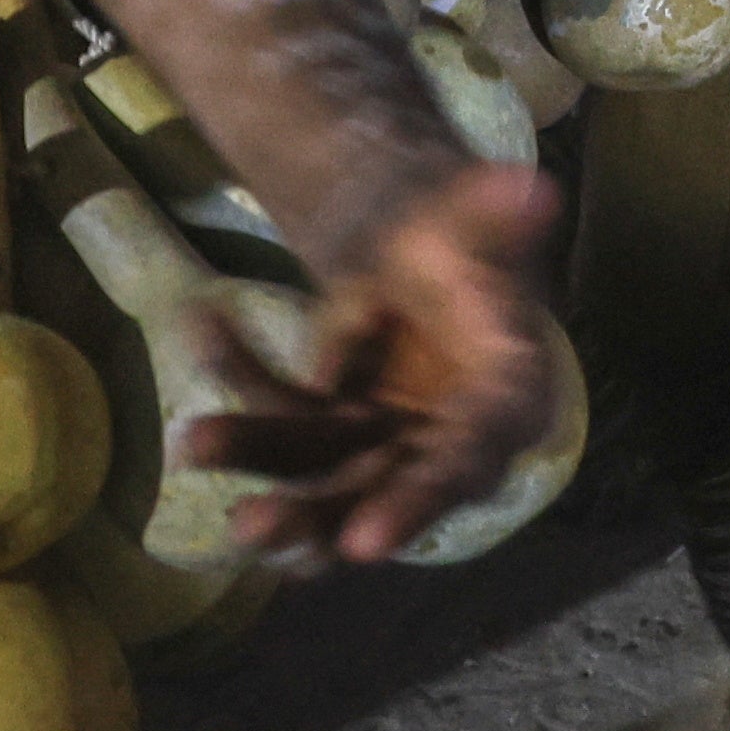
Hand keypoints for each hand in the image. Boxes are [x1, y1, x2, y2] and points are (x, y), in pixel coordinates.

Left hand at [177, 157, 559, 567]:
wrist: (416, 236)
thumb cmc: (459, 234)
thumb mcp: (469, 221)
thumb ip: (493, 216)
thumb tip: (533, 186)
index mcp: (505, 403)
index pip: (467, 466)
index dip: (418, 505)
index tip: (363, 544)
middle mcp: (444, 442)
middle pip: (379, 494)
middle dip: (312, 512)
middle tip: (248, 525)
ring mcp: (380, 444)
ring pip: (315, 469)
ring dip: (257, 457)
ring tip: (195, 442)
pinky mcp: (328, 431)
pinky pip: (276, 412)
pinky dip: (237, 370)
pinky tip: (202, 322)